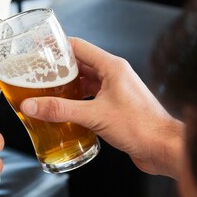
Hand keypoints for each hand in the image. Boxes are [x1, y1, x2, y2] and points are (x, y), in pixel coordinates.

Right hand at [19, 37, 183, 178]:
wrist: (163, 148)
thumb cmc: (142, 127)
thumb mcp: (94, 115)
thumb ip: (60, 109)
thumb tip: (32, 105)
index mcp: (112, 67)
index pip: (78, 47)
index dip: (56, 47)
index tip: (38, 50)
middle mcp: (115, 75)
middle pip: (79, 65)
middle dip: (57, 70)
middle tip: (36, 76)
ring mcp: (116, 91)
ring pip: (85, 83)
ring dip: (67, 87)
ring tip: (46, 94)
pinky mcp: (116, 107)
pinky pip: (91, 98)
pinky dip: (76, 102)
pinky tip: (65, 112)